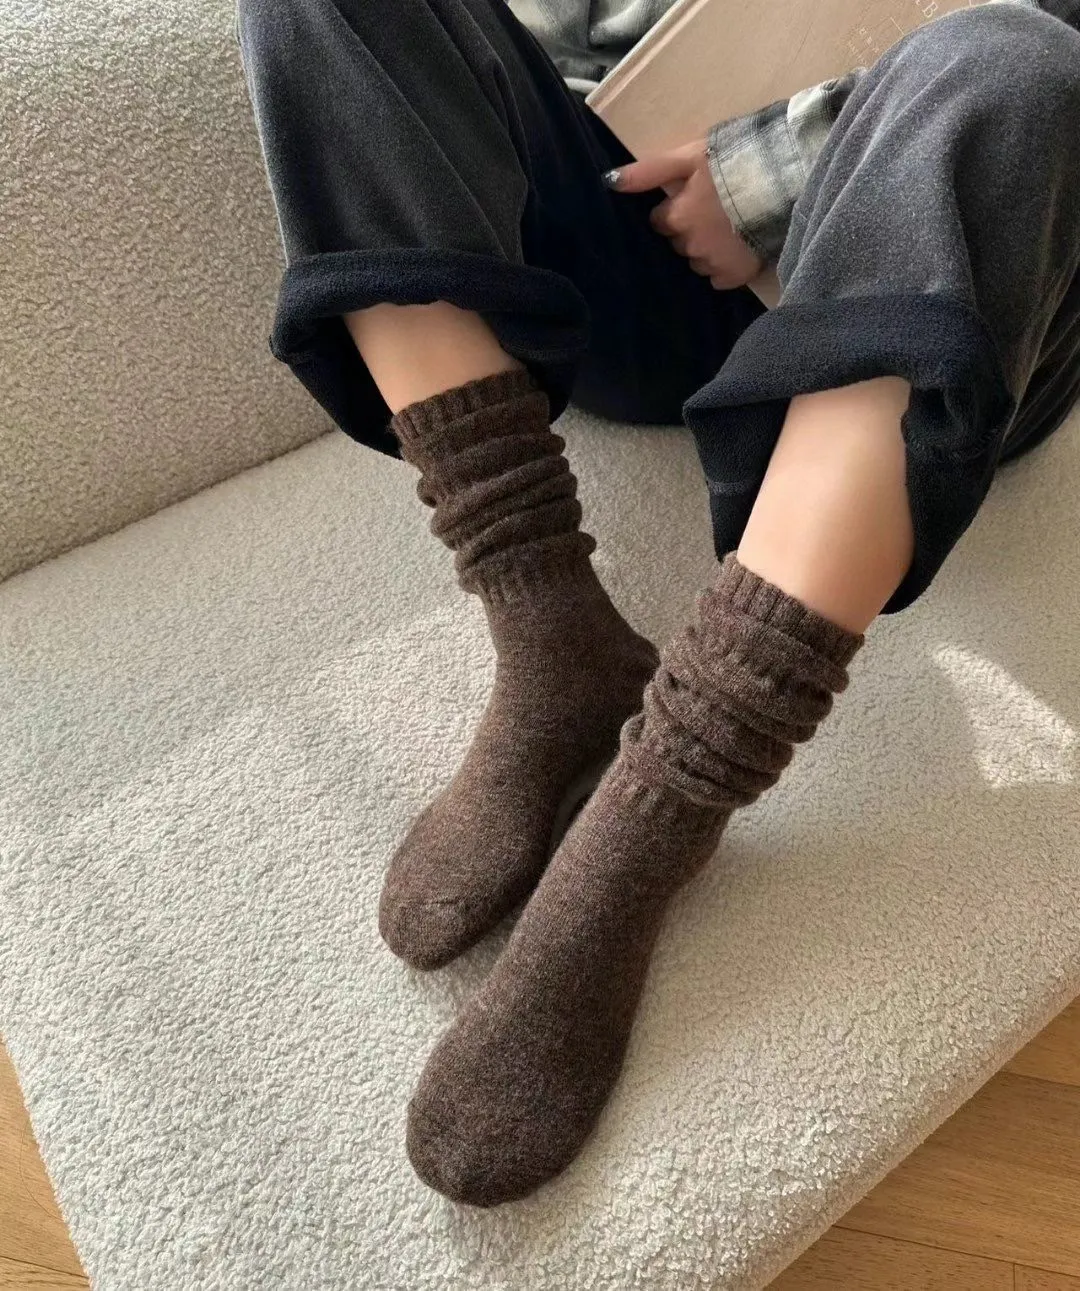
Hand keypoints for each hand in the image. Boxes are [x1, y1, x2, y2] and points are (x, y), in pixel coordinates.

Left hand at [606, 140, 764, 289]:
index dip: (674, 210)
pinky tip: (738, 247)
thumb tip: (609, 181)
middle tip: (715, 211)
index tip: (691, 199)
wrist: (784, 177)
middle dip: (689, 230)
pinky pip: (720, 278)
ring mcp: (712, 263)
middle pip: (679, 243)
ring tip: (729, 227)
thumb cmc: (734, 160)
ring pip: (698, 261)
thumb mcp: (689, 156)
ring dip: (707, 249)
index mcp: (676, 217)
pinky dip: (725, 267)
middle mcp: (690, 245)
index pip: (660, 221)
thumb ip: (648, 171)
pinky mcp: (735, 275)